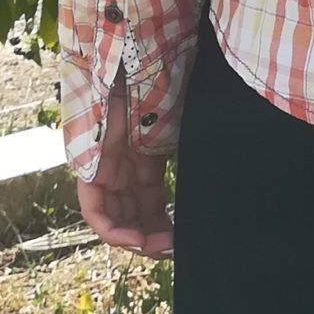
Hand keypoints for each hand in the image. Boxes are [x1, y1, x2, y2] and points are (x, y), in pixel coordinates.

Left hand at [75, 68, 173, 256]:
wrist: (134, 63)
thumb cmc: (160, 87)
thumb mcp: (178, 132)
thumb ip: (185, 157)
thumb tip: (226, 176)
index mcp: (140, 159)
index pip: (148, 203)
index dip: (163, 225)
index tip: (182, 238)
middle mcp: (118, 169)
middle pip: (131, 216)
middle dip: (152, 239)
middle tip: (173, 250)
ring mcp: (101, 170)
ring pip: (112, 220)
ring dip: (136, 241)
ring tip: (159, 249)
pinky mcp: (87, 170)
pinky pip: (94, 212)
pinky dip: (114, 232)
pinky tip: (136, 241)